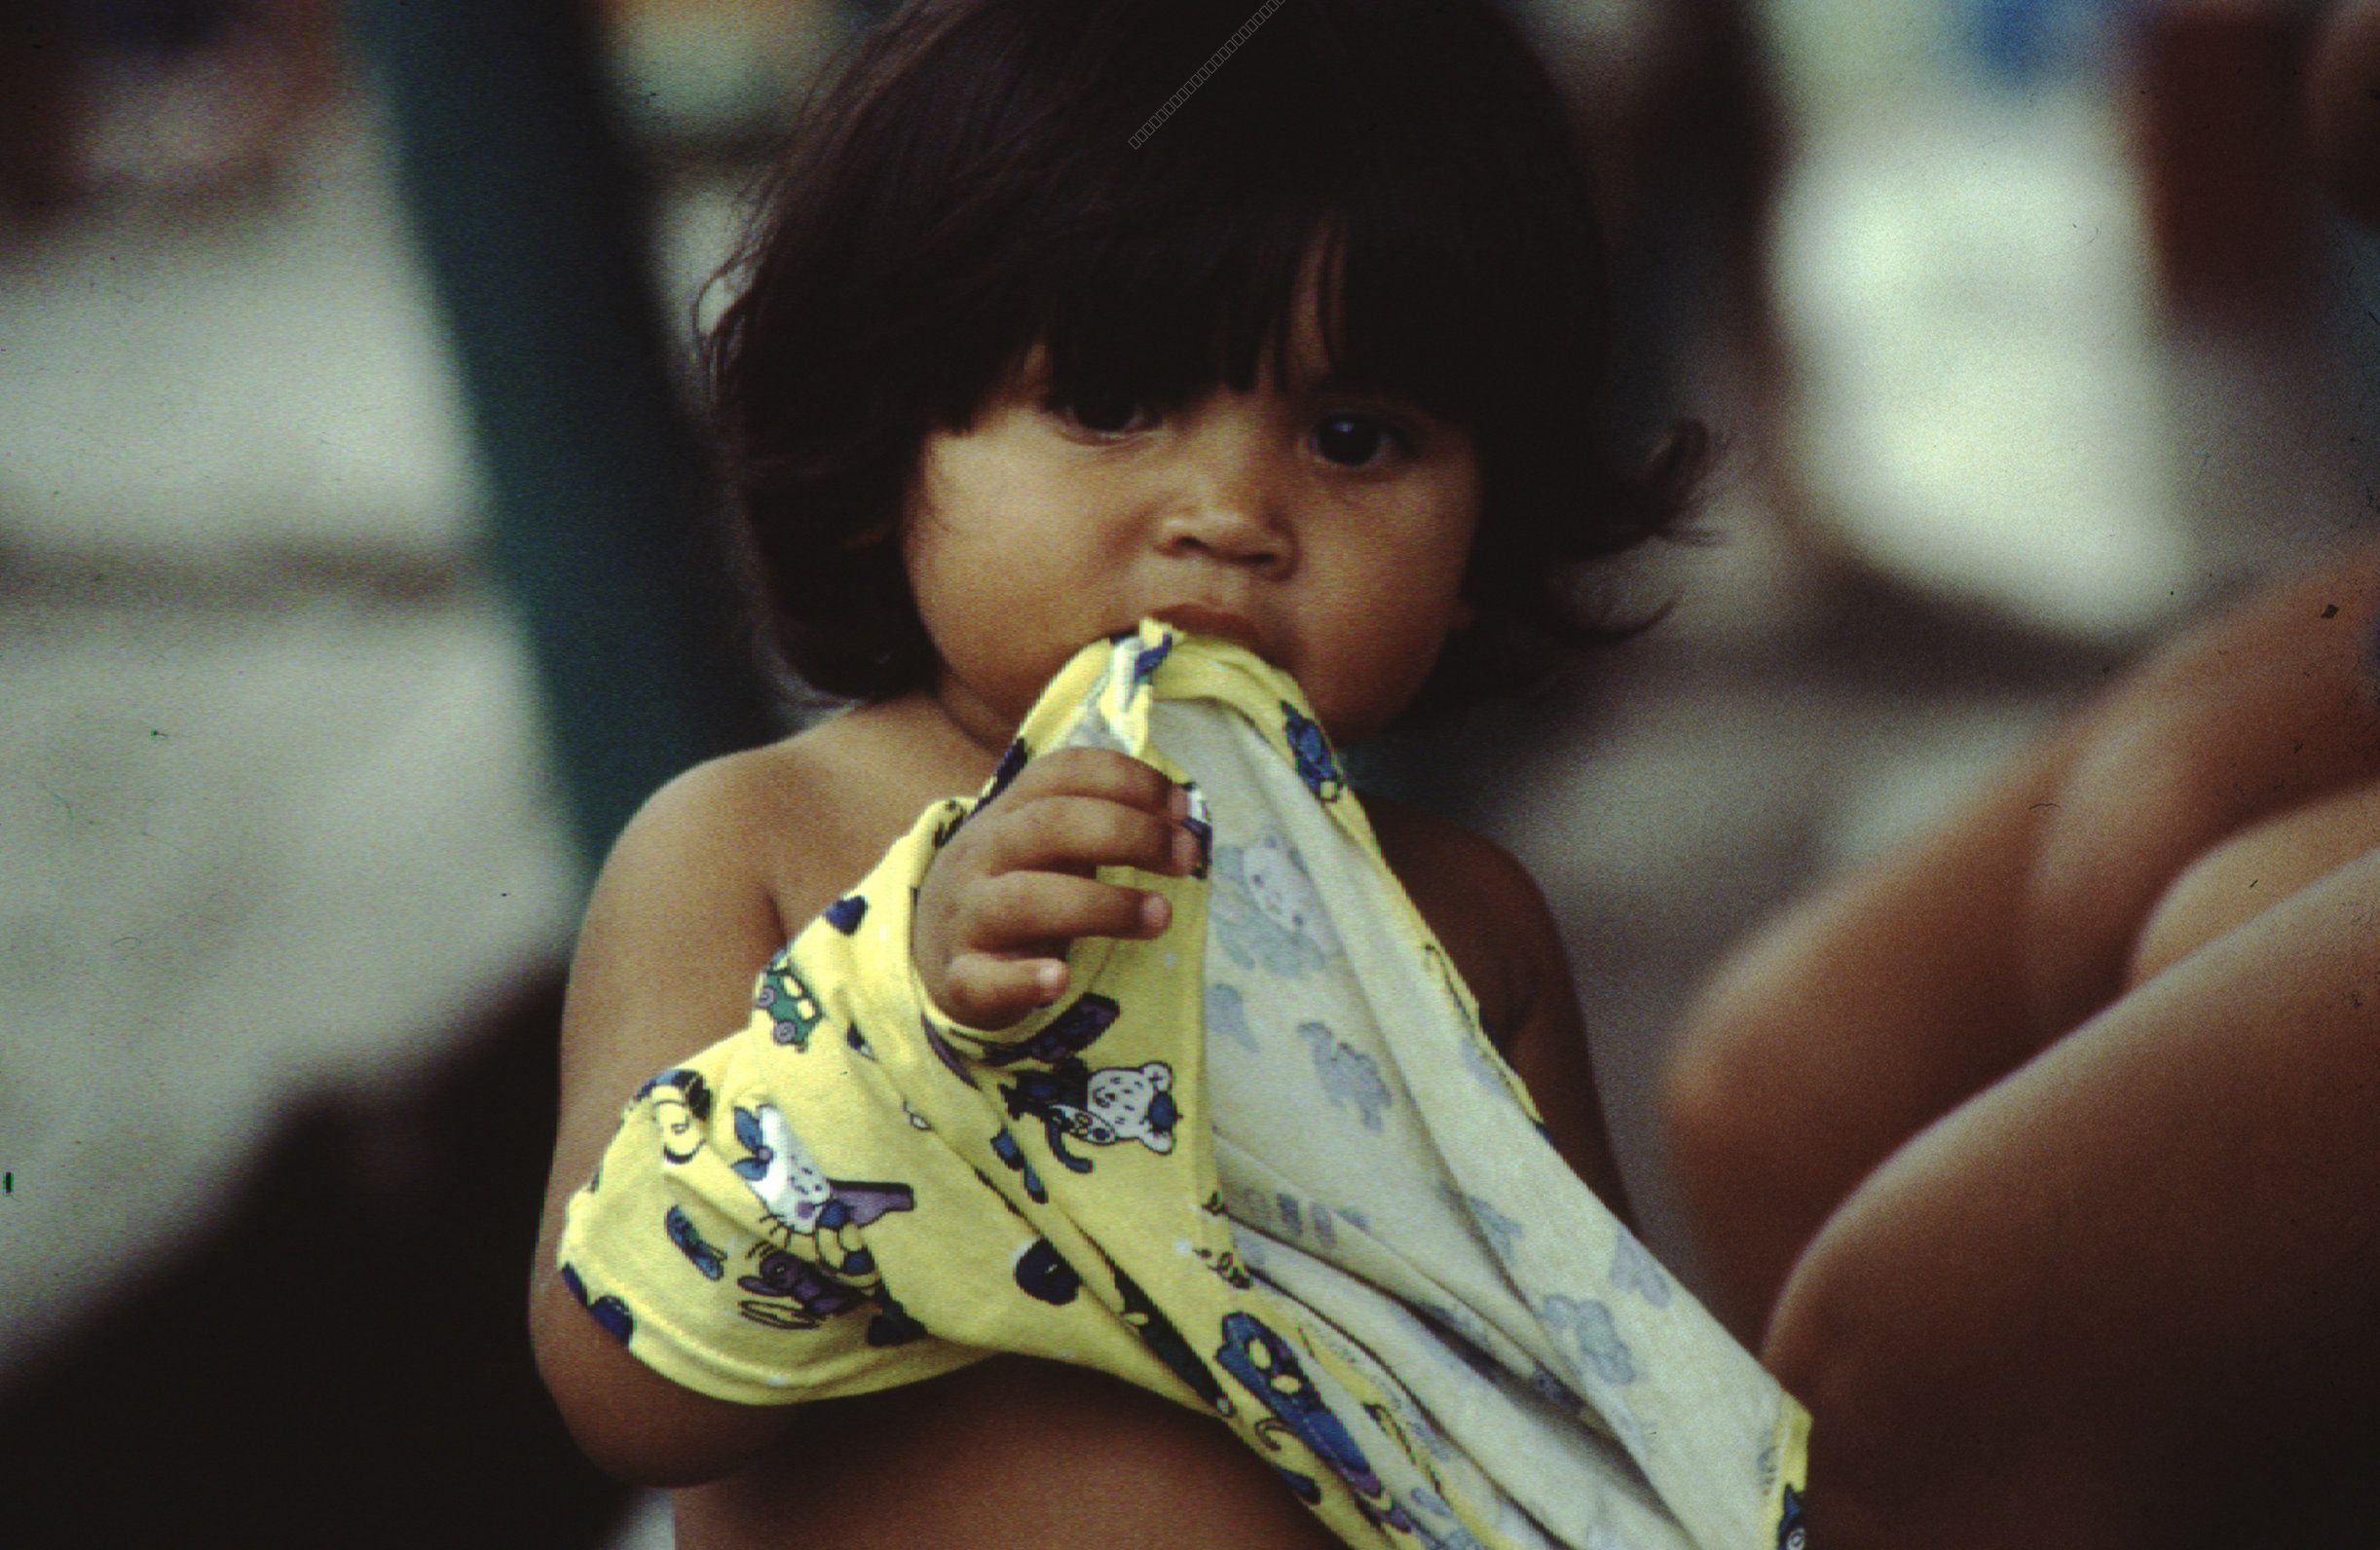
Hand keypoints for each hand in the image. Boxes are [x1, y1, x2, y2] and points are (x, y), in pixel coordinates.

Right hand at [914, 747, 1198, 1028]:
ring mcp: (967, 915)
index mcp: (1008, 812)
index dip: (1127, 779)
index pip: (1063, 772)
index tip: (1180, 807)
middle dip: (1130, 834)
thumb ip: (1100, 826)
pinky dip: (1023, 979)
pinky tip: (1061, 980)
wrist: (930, 947)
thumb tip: (1182, 823)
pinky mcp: (960, 978)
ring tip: (1160, 917)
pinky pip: (983, 978)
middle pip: (1050, 826)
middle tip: (1186, 859)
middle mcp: (984, 853)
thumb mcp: (1044, 844)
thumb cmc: (1013, 887)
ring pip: (1025, 899)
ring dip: (1102, 905)